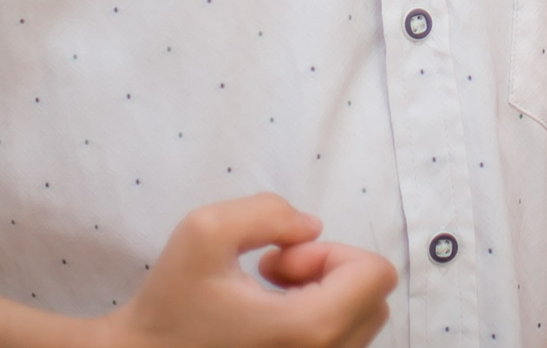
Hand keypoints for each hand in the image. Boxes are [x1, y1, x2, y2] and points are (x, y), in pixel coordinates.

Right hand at [99, 194, 396, 347]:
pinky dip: (315, 321)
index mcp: (309, 329)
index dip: (332, 253)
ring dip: (321, 297)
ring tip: (266, 295)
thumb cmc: (170, 303)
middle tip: (272, 275)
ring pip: (359, 323)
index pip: (376, 276)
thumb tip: (312, 228)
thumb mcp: (204, 230)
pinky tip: (266, 318)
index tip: (280, 261)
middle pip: (373, 300)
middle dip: (329, 273)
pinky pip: (339, 344)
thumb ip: (268, 211)